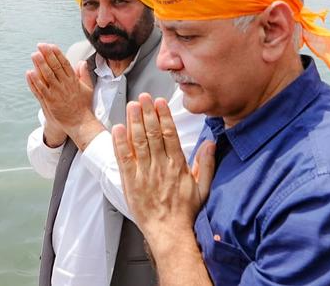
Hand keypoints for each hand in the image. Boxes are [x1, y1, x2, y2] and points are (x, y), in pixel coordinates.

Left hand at [26, 44, 100, 148]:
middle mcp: (65, 85)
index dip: (57, 54)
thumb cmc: (84, 106)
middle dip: (47, 55)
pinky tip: (29, 73)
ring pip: (47, 76)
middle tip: (40, 46)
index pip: (64, 64)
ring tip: (34, 55)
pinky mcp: (50, 102)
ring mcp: (57, 93)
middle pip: (55, 67)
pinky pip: (40, 89)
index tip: (51, 46)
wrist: (80, 122)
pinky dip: (34, 81)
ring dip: (40, 65)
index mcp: (73, 81)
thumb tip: (82, 62)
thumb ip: (84, 74)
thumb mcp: (88, 88)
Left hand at [112, 93, 215, 247]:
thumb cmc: (185, 211)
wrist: (169, 232)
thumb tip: (211, 143)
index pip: (170, 135)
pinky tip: (118, 129)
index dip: (164, 116)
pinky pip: (124, 159)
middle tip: (144, 97)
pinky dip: (120, 143)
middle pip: (153, 134)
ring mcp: (144, 174)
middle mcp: (160, 167)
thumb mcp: (203, 188)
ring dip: (134, 122)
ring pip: (138, 142)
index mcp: (177, 166)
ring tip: (132, 106)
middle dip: (147, 113)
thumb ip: (207, 164)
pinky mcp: (130, 182)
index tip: (160, 102)